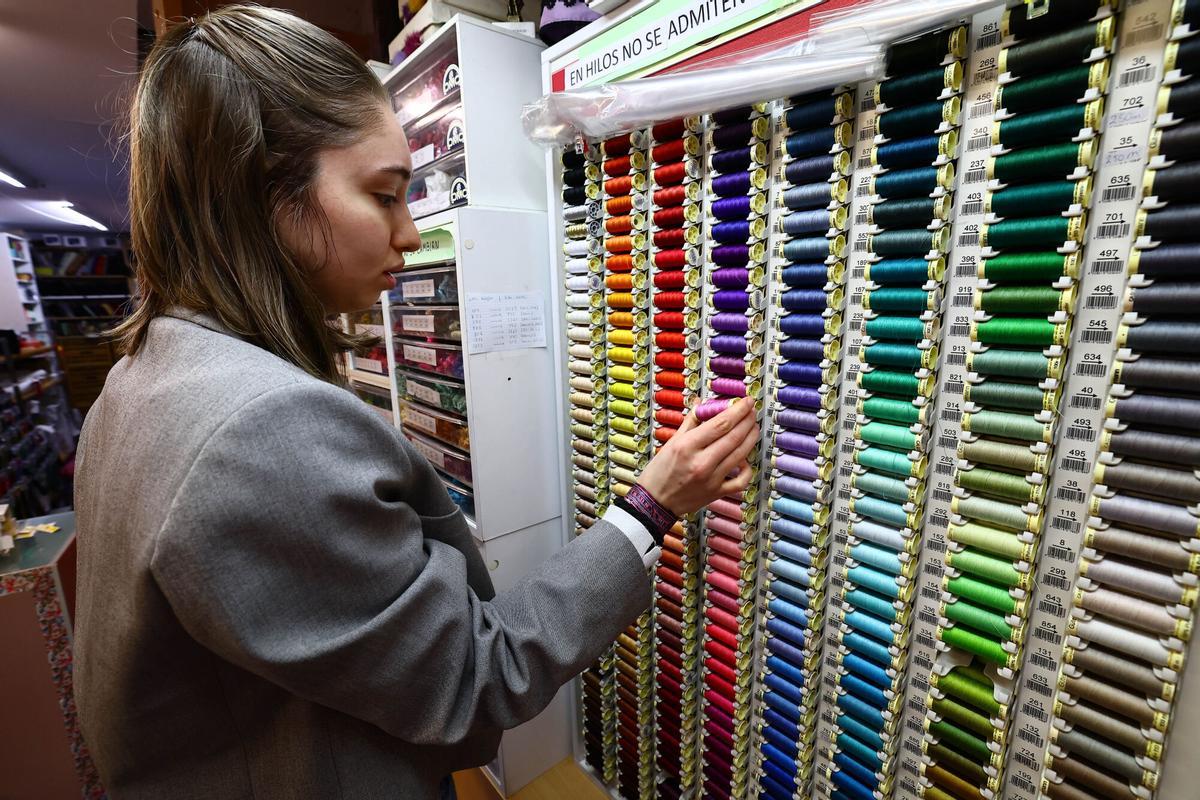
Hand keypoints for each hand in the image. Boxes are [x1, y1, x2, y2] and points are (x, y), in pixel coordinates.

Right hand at [636, 399, 758, 516]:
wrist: (655, 502)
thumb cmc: (659, 472)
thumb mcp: (671, 442)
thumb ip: (690, 422)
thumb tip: (702, 403)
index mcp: (687, 446)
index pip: (720, 424)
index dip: (738, 410)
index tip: (747, 401)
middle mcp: (701, 462)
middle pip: (734, 436)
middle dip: (748, 420)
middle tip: (752, 411)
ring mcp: (711, 479)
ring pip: (741, 454)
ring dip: (751, 437)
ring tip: (753, 427)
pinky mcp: (717, 492)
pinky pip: (741, 480)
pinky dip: (747, 468)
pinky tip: (745, 458)